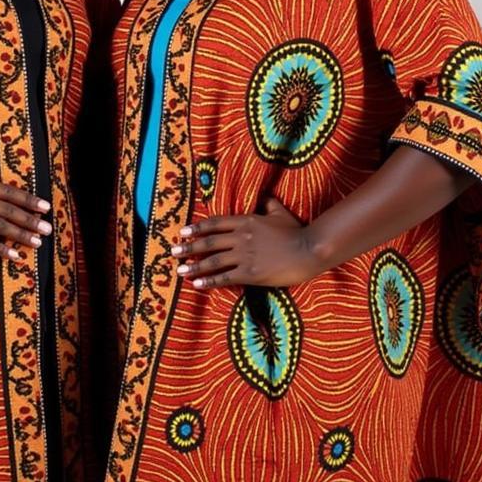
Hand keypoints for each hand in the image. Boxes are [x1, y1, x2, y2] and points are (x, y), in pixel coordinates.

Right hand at [0, 172, 50, 260]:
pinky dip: (3, 249)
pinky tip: (15, 256)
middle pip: (10, 209)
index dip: (29, 200)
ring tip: (37, 243)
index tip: (45, 207)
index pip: (9, 191)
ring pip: (2, 224)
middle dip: (32, 220)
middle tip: (48, 229)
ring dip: (22, 235)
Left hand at [172, 198, 324, 289]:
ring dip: (194, 267)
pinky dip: (209, 282)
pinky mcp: (250, 273)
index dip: (197, 228)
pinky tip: (197, 285)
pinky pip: (224, 278)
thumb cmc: (297, 231)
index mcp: (246, 221)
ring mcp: (244, 256)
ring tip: (179, 270)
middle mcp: (241, 237)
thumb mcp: (281, 213)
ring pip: (212, 261)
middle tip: (173, 252)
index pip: (215, 224)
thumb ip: (269, 204)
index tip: (182, 231)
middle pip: (209, 243)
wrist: (309, 250)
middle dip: (188, 248)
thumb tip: (266, 196)